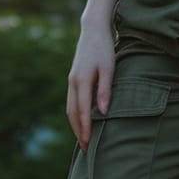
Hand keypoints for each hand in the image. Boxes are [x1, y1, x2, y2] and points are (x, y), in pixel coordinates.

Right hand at [66, 24, 115, 150]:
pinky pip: (71, 101)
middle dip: (78, 131)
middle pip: (72, 113)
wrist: (92, 30)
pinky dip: (75, 114)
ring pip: (70, 108)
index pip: (82, 110)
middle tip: (85, 148)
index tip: (88, 143)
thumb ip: (105, 90)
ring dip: (75, 124)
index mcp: (81, 80)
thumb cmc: (104, 49)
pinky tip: (81, 120)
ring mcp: (71, 80)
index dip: (85, 128)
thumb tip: (103, 112)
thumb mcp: (109, 68)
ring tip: (82, 138)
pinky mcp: (73, 78)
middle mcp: (73, 82)